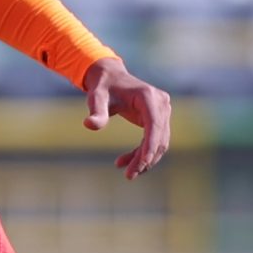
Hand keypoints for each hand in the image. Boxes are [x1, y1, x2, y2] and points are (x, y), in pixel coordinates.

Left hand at [80, 57, 170, 179]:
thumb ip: (96, 112)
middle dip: (146, 159)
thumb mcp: (96, 98)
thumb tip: (89, 125)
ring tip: (127, 172)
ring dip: (145, 159)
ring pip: (160, 142)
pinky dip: (143, 153)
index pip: (155, 127)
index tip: (140, 166)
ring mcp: (163, 110)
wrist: (110, 77)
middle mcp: (161, 103)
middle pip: (159, 138)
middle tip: (129, 176)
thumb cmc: (103, 87)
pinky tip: (125, 161)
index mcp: (148, 97)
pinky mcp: (160, 118)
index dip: (149, 148)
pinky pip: (155, 140)